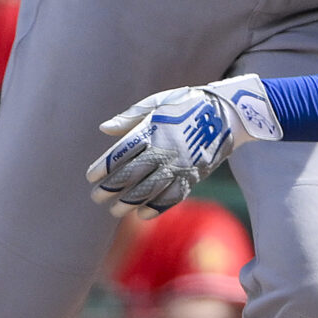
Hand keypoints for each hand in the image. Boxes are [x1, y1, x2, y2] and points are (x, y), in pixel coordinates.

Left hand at [85, 75, 282, 212]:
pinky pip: (172, 197)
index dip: (103, 168)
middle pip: (130, 175)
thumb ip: (130, 117)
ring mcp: (178, 166)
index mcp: (152, 130)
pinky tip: (142, 215)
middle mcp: (163, 151)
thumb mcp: (158, 103)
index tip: (91, 177)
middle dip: (110, 189)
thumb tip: (104, 130)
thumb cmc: (187, 104)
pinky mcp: (192, 176)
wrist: (226, 114)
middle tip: (96, 197)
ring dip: (129, 203)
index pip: (120, 153)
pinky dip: (156, 208)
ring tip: (115, 210)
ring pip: (148, 190)